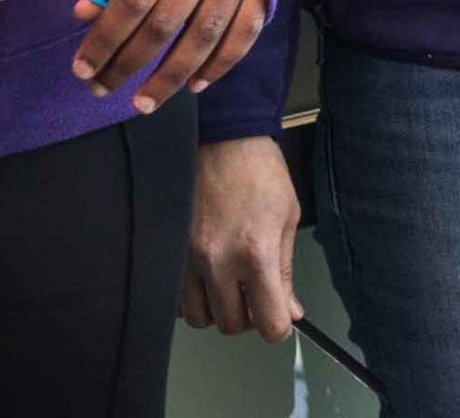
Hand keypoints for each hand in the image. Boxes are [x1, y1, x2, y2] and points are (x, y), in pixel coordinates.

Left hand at [70, 0, 265, 112]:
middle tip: (101, 89)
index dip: (107, 36)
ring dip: (171, 77)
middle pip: (166, 21)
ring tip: (142, 102)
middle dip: (129, 62)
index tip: (83, 67)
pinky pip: (243, 35)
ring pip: (205, 36)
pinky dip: (218, 65)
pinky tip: (191, 85)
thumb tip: (82, 13)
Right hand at [183, 137, 303, 339]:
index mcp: (255, 254)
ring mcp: (187, 253)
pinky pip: (175, 292)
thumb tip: (290, 310)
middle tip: (251, 293)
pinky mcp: (169, 244)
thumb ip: (286, 271)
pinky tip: (204, 273)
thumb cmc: (258, 170)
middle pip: (231, 325)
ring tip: (225, 284)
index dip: (278, 325)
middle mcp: (217, 260)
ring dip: (214, 308)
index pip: (269, 324)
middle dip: (246, 316)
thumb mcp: (287, 218)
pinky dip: (191, 293)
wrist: (219, 133)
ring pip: (198, 316)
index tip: (279, 312)